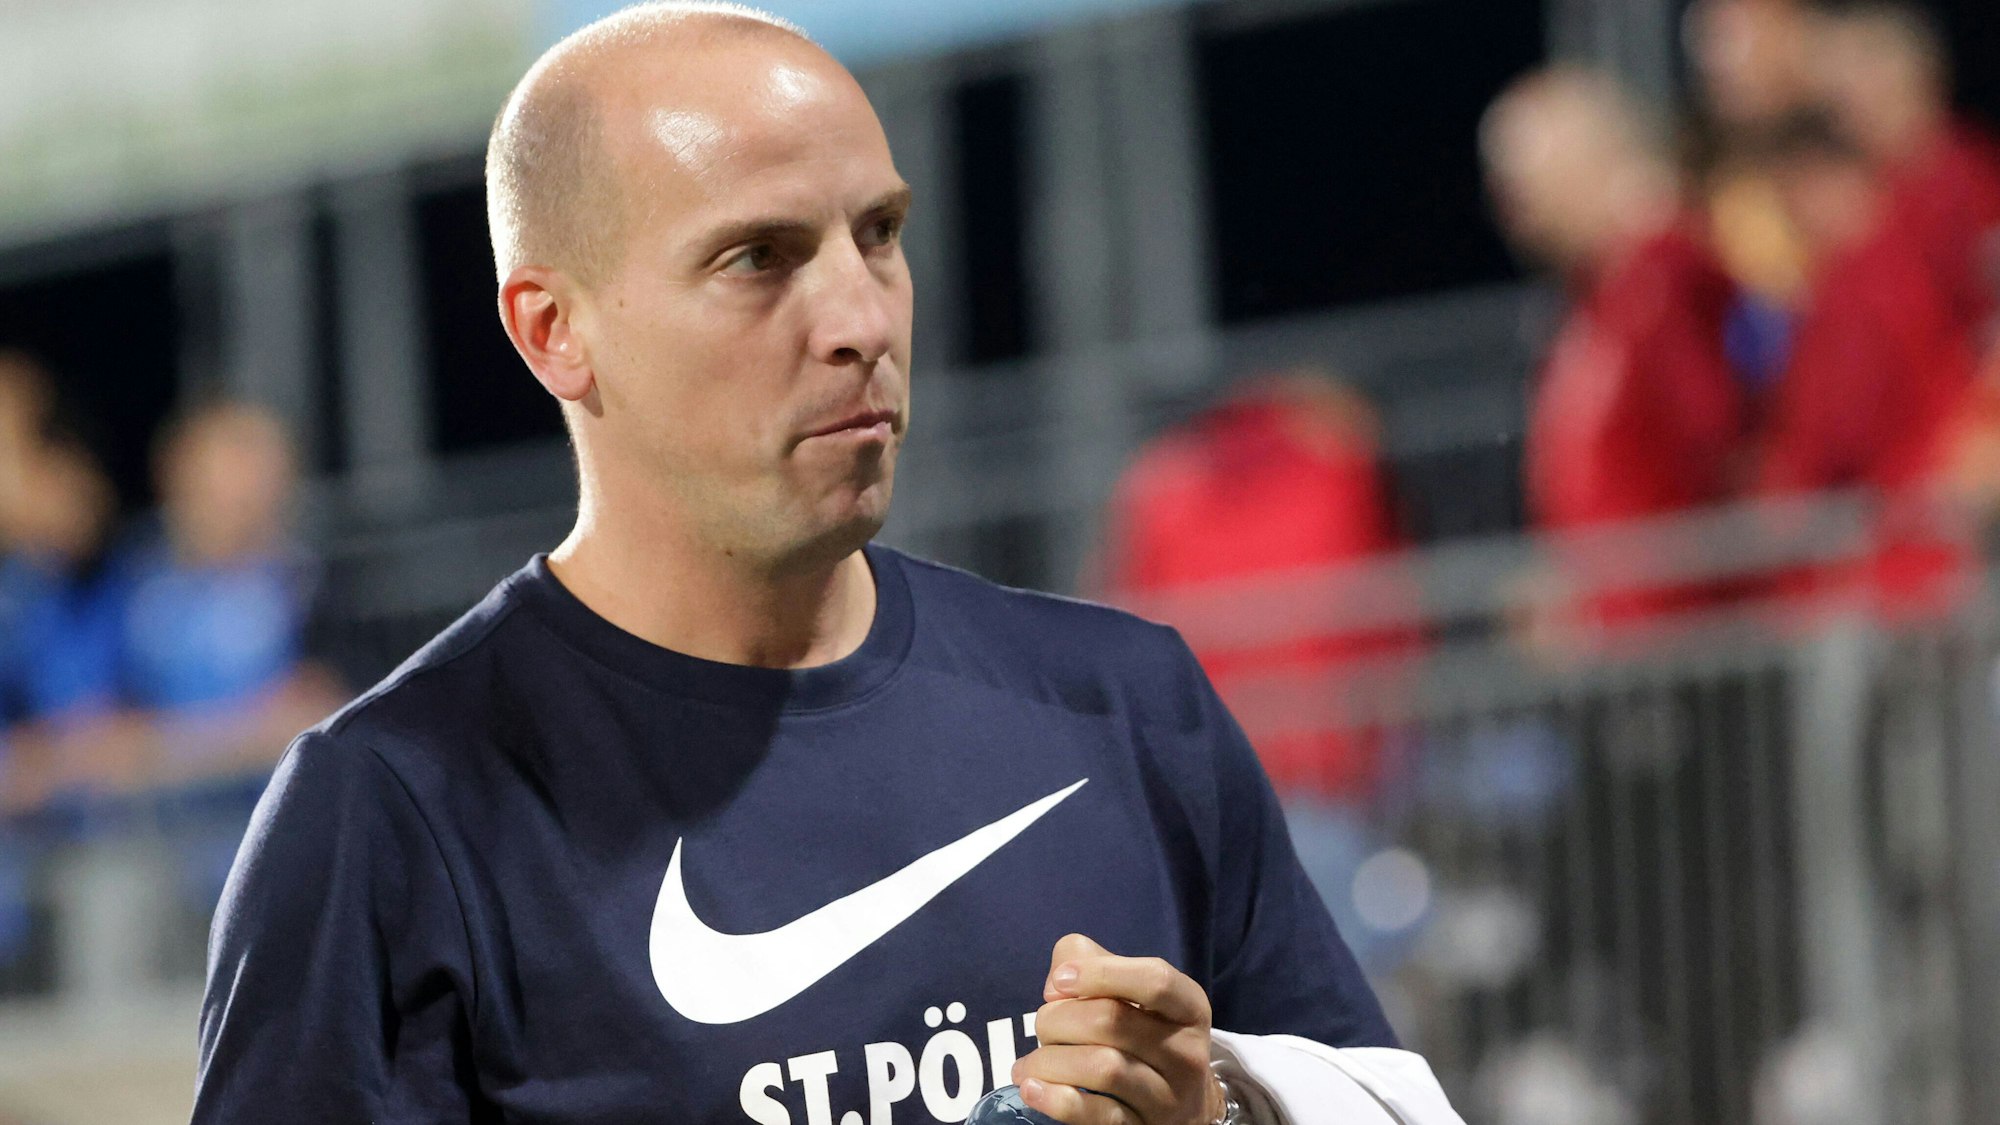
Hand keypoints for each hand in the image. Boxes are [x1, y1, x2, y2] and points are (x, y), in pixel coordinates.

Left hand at [1012, 933, 1227, 1124]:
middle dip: (1059, 1018)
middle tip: (1042, 1026)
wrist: (1180, 1110)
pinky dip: (1055, 1099)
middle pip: (1112, 1021)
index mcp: (1189, 1007)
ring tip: (1028, 1065)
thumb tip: (1058, 983)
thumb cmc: (1142, 1036)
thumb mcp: (1132, 993)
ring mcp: (1169, 1098)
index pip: (1155, 980)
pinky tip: (1032, 1088)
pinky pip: (1097, 1115)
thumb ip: (1095, 963)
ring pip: (1102, 1068)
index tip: (1058, 980)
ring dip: (1049, 1060)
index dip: (1100, 973)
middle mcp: (1187, 1053)